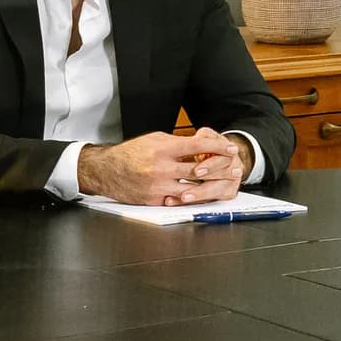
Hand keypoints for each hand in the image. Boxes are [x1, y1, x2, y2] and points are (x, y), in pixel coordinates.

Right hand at [77, 130, 240, 206]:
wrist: (106, 170)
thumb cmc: (131, 153)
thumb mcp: (154, 140)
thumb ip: (177, 144)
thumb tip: (201, 145)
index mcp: (163, 149)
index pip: (198, 146)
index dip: (218, 147)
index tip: (231, 149)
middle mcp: (161, 167)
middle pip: (199, 169)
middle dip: (221, 169)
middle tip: (235, 169)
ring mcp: (158, 186)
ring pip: (193, 189)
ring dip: (211, 187)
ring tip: (224, 184)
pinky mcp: (154, 200)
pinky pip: (179, 201)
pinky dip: (192, 197)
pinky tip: (203, 195)